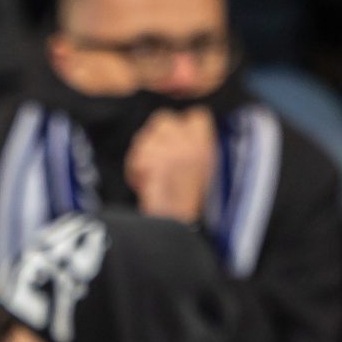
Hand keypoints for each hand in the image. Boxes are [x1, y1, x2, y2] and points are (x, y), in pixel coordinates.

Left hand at [125, 108, 218, 223]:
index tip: (172, 141)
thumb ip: (190, 145)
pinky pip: (136, 158)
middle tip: (154, 163)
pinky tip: (143, 185)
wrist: (174, 226)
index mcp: (207, 146)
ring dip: (141, 156)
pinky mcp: (158, 163)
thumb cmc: (181, 202)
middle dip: (153, 139)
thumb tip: (175, 123)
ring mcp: (176, 152)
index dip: (180, 125)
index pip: (197, 115)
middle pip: (163, 121)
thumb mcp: (198, 169)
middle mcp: (193, 145)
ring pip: (145, 137)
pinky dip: (134, 171)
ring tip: (149, 178)